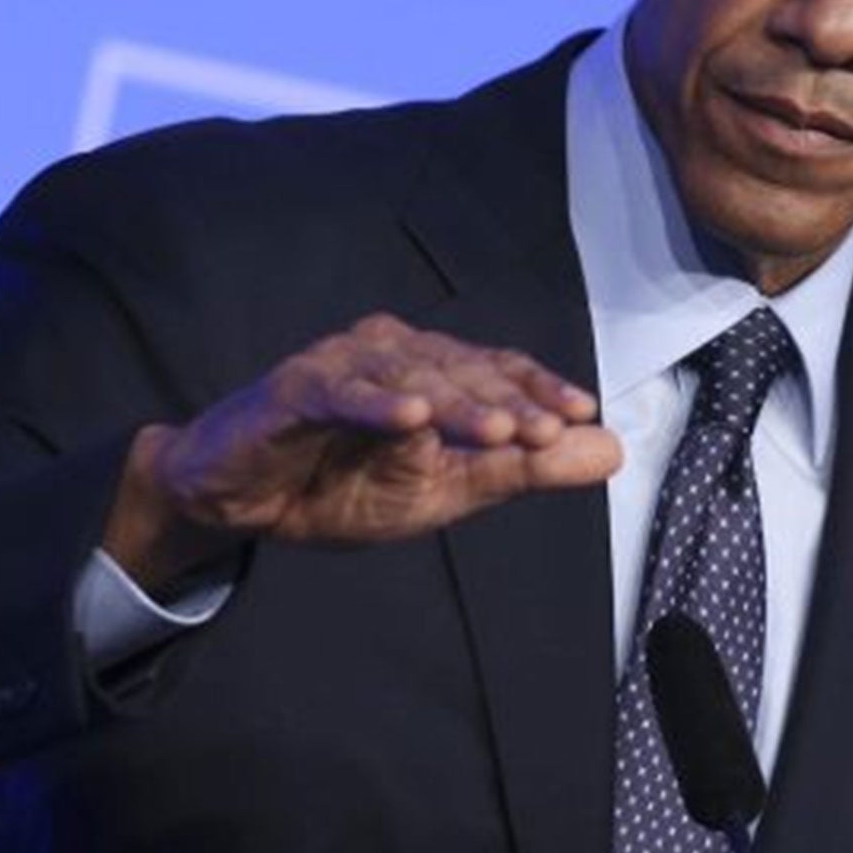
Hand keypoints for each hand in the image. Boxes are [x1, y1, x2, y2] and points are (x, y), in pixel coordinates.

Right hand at [106, 313, 621, 590]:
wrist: (239, 501)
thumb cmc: (339, 484)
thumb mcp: (442, 491)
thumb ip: (521, 471)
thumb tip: (613, 451)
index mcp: (432, 370)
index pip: (497, 370)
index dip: (538, 389)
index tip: (582, 416)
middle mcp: (392, 352)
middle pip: (461, 372)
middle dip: (510, 403)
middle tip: (551, 432)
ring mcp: (342, 364)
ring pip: (410, 378)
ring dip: (458, 404)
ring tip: (502, 432)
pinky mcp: (294, 389)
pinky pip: (340, 392)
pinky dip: (376, 405)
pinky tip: (411, 418)